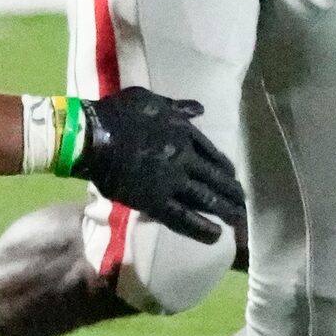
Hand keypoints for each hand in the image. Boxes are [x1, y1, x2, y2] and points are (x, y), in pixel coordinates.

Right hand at [73, 87, 245, 244]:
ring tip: (238, 220)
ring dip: (226, 210)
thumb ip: (176, 107)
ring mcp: (171, 180)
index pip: (212, 152)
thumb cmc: (116, 114)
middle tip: (244, 203)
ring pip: (206, 198)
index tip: (232, 176)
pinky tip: (216, 236)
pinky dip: (201, 228)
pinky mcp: (155, 201)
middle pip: (216, 177)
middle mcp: (184, 156)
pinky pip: (183, 217)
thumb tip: (199, 109)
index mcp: (183, 131)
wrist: (91, 136)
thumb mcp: (150, 99)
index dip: (224, 167)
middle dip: (232, 191)